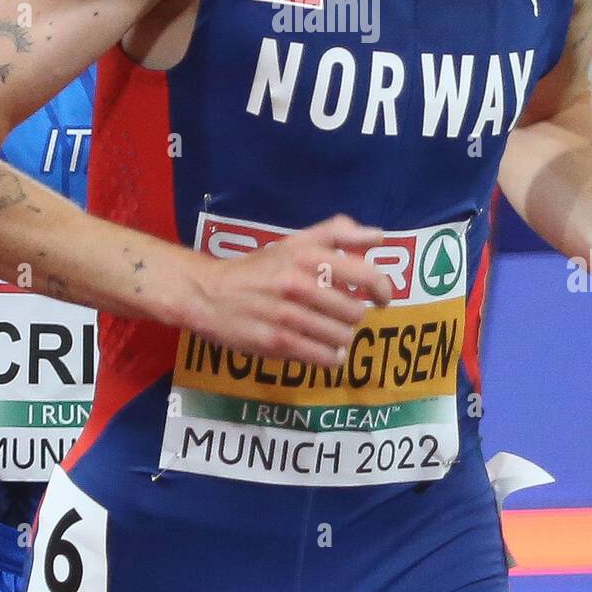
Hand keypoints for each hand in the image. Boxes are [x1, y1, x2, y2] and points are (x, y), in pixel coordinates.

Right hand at [186, 214, 393, 365]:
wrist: (209, 294)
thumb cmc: (259, 268)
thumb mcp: (294, 242)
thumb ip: (337, 234)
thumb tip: (379, 236)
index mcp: (307, 256)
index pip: (364, 274)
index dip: (382, 289)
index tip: (381, 297)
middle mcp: (299, 284)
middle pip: (355, 311)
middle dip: (352, 315)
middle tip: (340, 313)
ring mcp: (288, 316)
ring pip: (342, 337)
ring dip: (341, 337)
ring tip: (328, 330)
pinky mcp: (278, 344)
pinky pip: (324, 358)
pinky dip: (330, 357)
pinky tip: (322, 349)